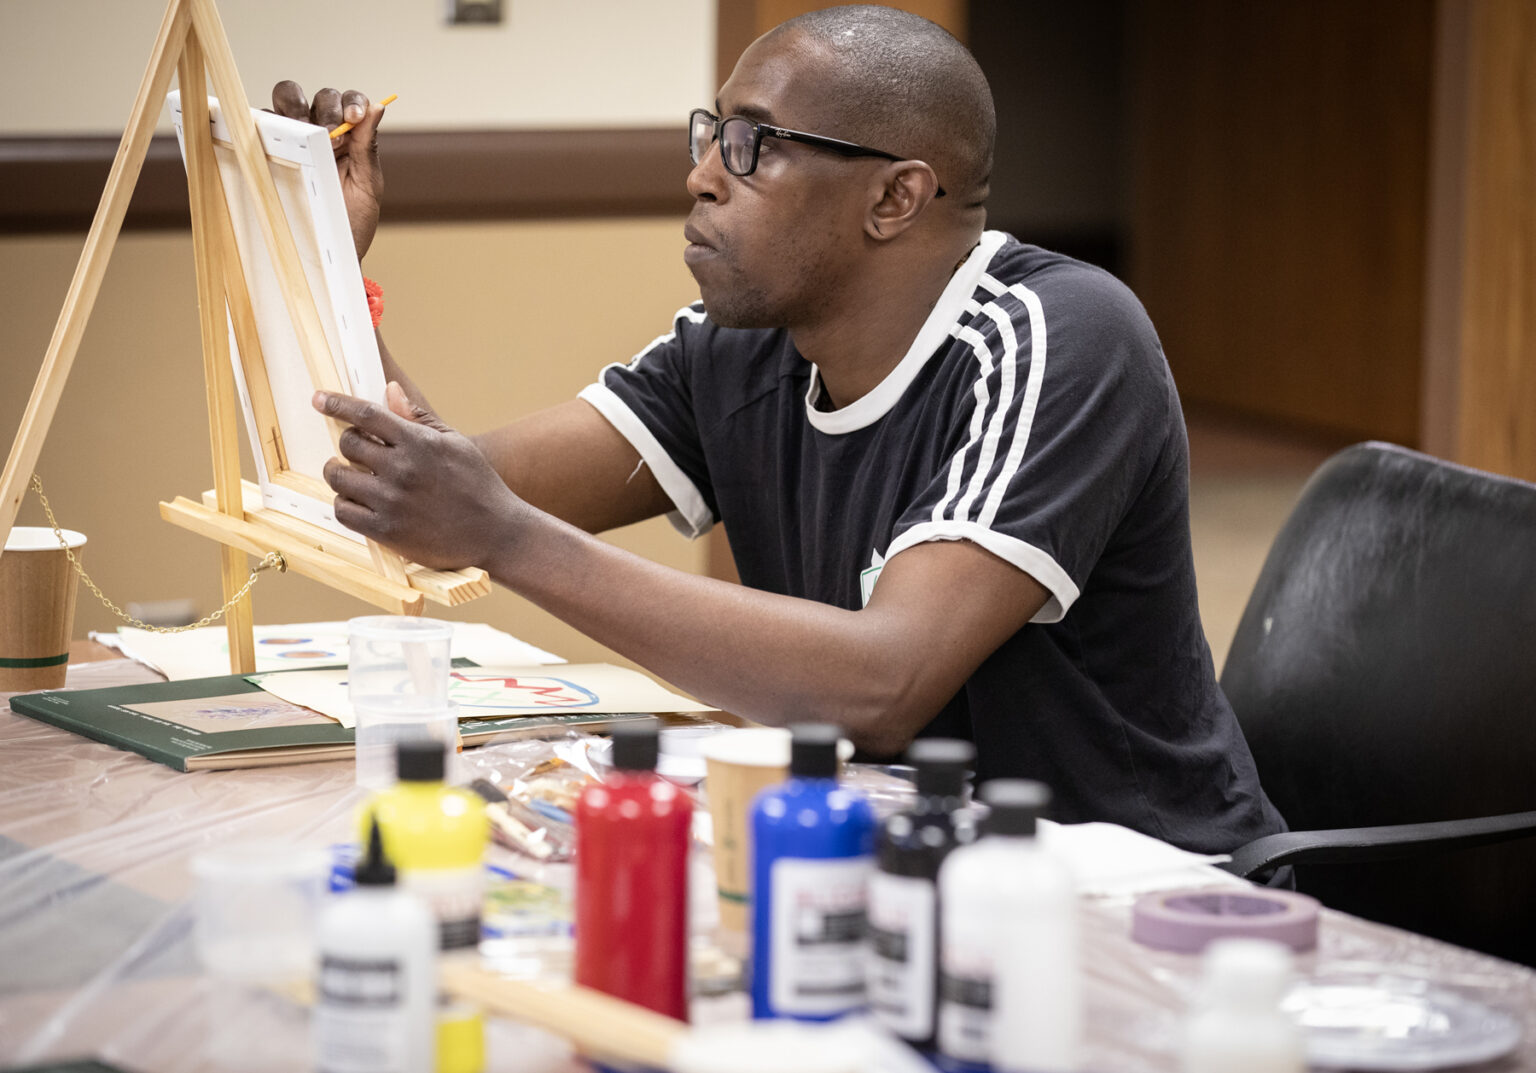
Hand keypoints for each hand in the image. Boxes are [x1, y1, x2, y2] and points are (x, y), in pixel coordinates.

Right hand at [270, 81, 383, 259]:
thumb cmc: (351, 220)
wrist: (329, 253)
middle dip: (325, 106)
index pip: (348, 101)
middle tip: (331, 133)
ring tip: (306, 136)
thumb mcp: (368, 184)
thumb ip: (369, 145)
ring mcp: (294, 139)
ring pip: (287, 101)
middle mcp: (322, 131)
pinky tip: (280, 141)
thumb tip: (378, 106)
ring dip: (295, 109)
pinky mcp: (269, 150)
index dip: (350, 102)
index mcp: (350, 136)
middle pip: (318, 97)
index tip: (354, 119)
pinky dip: (268, 125)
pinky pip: (261, 126)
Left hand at [315, 383, 524, 569]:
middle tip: (355, 451)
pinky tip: (356, 501)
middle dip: (348, 444)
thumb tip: (390, 391)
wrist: (497, 534)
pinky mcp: (386, 531)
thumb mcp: (455, 444)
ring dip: (340, 474)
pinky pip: (344, 511)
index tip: (319, 399)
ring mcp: (392, 501)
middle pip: (348, 445)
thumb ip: (419, 418)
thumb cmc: (478, 485)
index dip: (337, 403)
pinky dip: (344, 504)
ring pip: (339, 478)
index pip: (366, 414)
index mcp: (419, 442)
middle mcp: (402, 469)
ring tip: (351, 476)